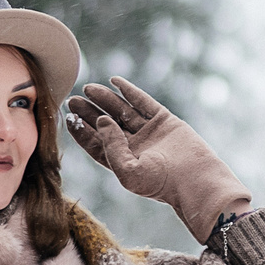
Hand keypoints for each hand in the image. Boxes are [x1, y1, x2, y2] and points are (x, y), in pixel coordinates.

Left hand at [64, 76, 250, 241]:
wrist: (196, 178)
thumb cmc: (162, 183)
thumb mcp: (128, 171)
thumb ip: (110, 147)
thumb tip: (101, 120)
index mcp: (123, 162)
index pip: (97, 144)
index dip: (82, 131)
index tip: (68, 117)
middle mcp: (135, 147)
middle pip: (107, 125)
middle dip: (89, 112)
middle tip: (73, 99)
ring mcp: (149, 132)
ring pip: (123, 111)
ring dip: (106, 99)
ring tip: (88, 88)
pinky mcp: (164, 121)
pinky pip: (143, 102)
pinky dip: (130, 91)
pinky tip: (115, 81)